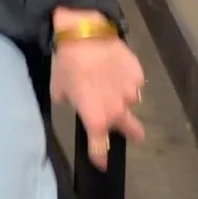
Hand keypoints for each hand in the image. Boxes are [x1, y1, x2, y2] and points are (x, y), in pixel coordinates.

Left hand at [51, 26, 144, 169]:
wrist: (85, 33)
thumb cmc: (68, 64)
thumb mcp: (59, 88)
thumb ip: (69, 100)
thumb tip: (72, 98)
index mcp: (95, 118)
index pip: (99, 147)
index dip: (100, 157)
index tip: (103, 164)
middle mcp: (117, 110)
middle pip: (131, 129)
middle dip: (133, 133)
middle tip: (137, 135)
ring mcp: (131, 92)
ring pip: (131, 101)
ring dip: (124, 97)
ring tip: (112, 81)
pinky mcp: (138, 74)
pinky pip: (134, 82)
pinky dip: (127, 79)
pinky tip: (116, 68)